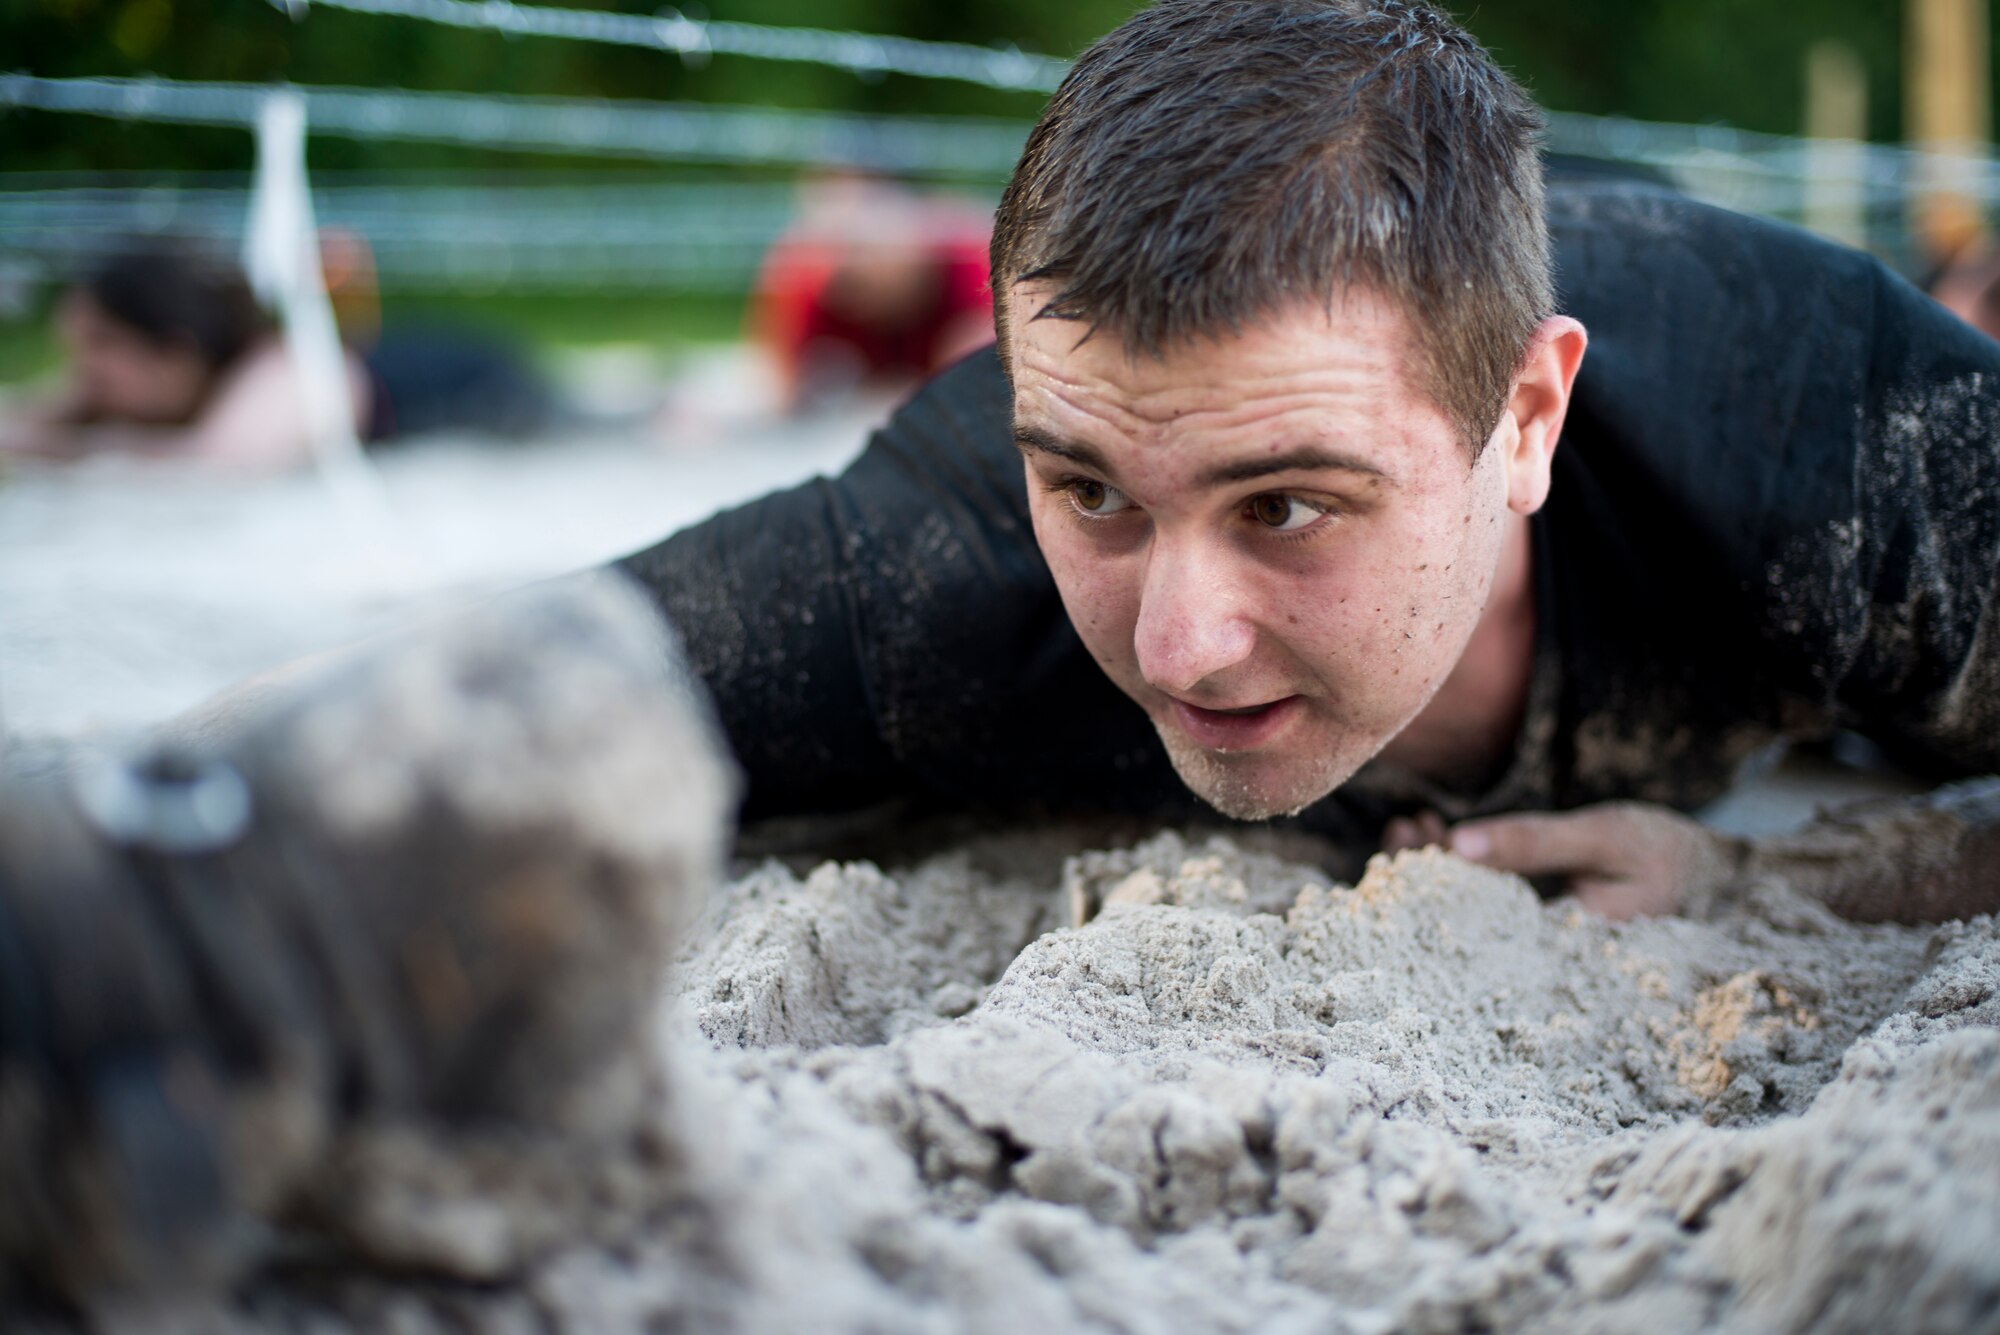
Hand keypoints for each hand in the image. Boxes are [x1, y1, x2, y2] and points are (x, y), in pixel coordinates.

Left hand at [1383, 801, 1740, 919]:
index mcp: (1556, 951)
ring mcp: (1539, 936)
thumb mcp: (1601, 839)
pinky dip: (1463, 864)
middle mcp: (1540, 953)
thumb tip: (1458, 844)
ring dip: (1437, 866)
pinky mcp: (1542, 916)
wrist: (1710, 877)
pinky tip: (1436, 835)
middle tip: (1400, 829)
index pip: (1474, 927)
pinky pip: (1489, 895)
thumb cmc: (1661, 854)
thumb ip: (1534, 844)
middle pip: (1463, 921)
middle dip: (1425, 874)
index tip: (1404, 846)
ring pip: (1471, 906)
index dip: (1432, 888)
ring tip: (1409, 826)